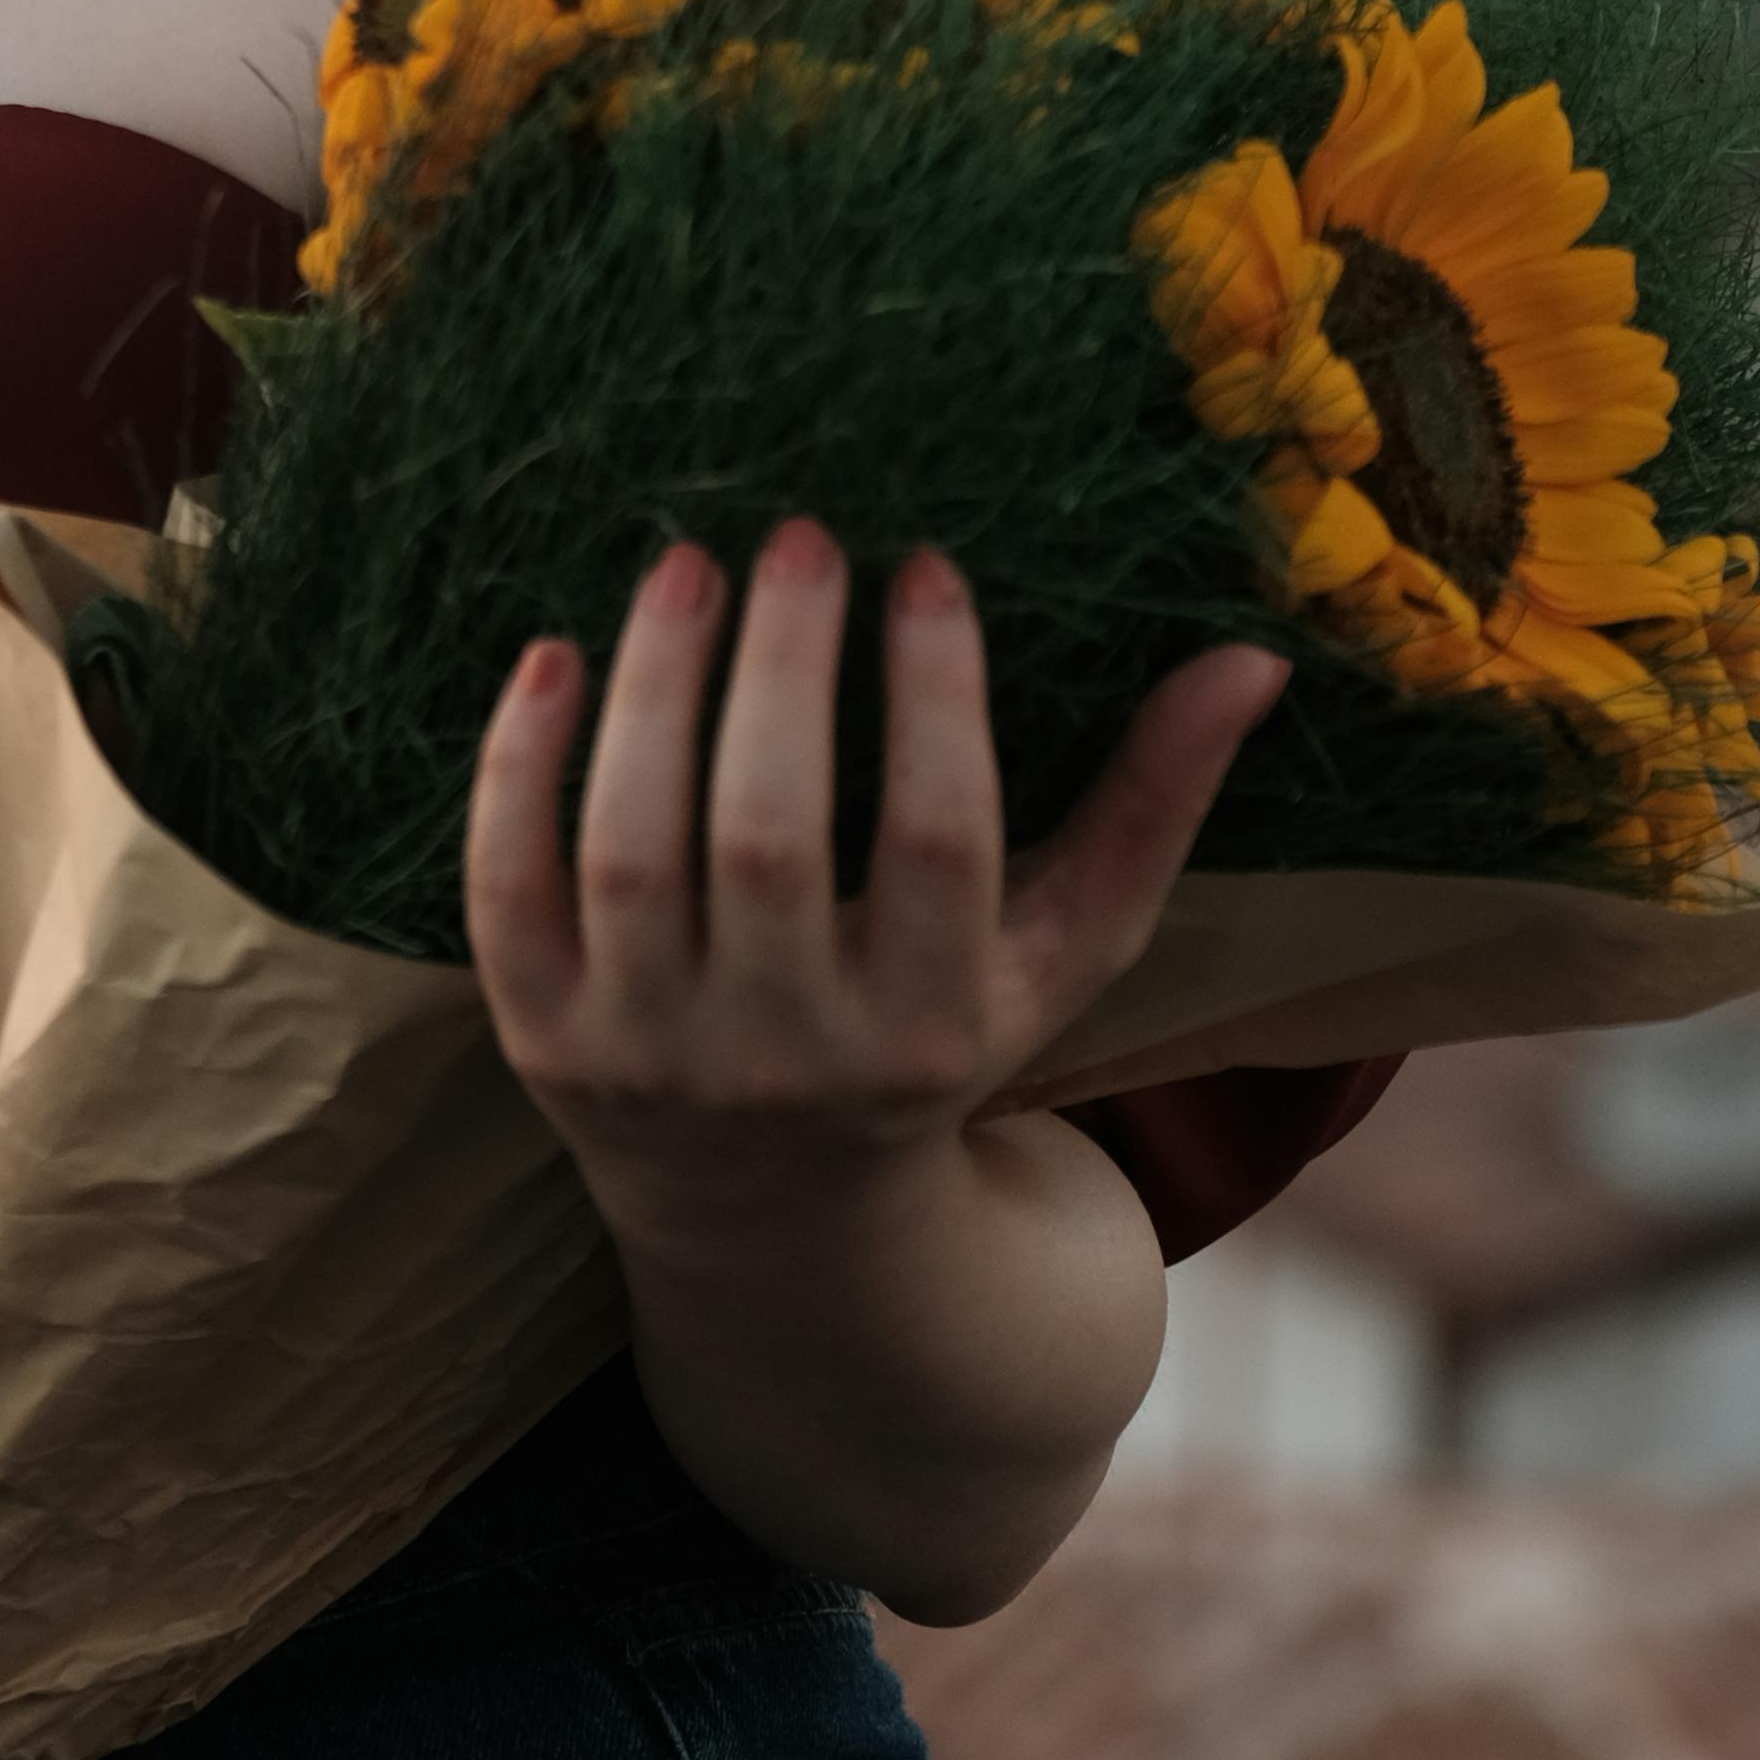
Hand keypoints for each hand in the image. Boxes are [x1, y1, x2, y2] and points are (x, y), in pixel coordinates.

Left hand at [464, 525, 1284, 1223]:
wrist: (774, 1224)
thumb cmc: (937, 1039)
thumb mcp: (1057, 953)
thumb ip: (1151, 808)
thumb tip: (1251, 658)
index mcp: (927, 1031)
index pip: (935, 846)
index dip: (933, 701)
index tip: (927, 567)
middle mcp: (782, 1056)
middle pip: (768, 837)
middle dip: (781, 670)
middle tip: (799, 536)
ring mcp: (645, 1052)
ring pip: (633, 850)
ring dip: (653, 691)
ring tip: (687, 563)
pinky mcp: (537, 1038)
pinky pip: (508, 889)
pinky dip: (518, 772)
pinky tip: (550, 653)